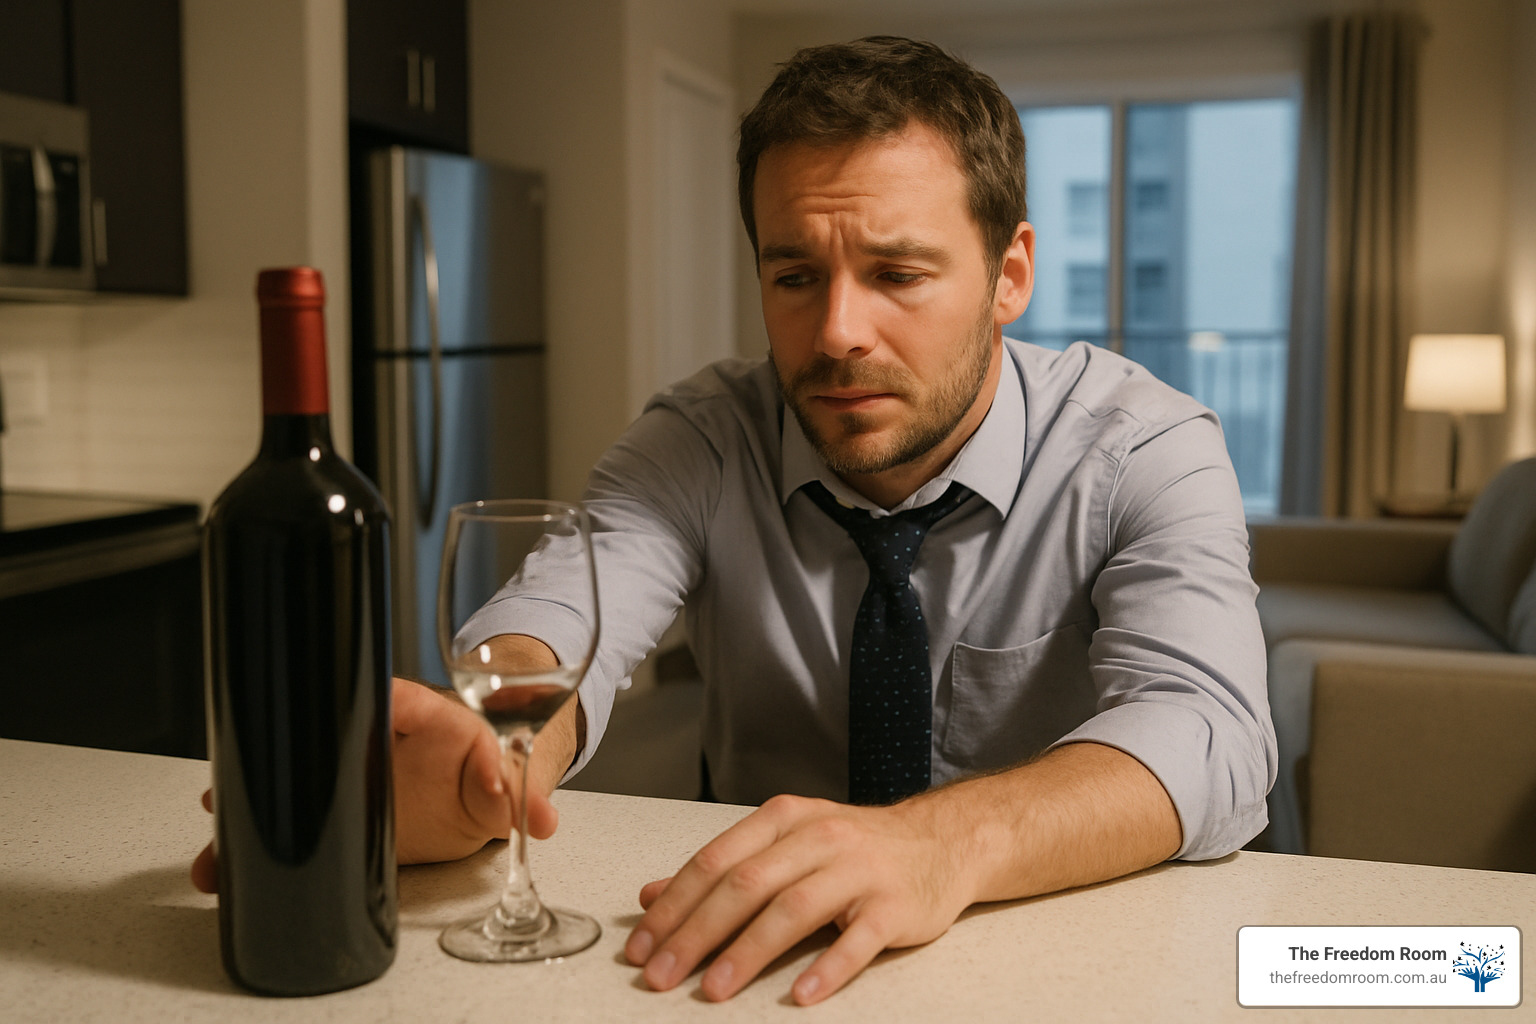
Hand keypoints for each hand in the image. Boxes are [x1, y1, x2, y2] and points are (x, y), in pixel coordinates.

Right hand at [191, 676, 570, 892]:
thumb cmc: (493, 764)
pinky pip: (301, 831)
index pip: (385, 696)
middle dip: (274, 760)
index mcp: (416, 713)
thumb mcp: (512, 773)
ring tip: (214, 833)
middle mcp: (373, 740)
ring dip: (252, 812)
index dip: (357, 704)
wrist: (485, 786)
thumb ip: (519, 791)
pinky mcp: (344, 820)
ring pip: (298, 786)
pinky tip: (227, 870)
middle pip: (316, 738)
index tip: (332, 724)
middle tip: (228, 788)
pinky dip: (264, 851)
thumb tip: (540, 818)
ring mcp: (352, 780)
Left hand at [623, 793, 972, 1004]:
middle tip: (660, 975)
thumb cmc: (855, 848)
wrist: (941, 842)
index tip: (640, 946)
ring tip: (713, 990)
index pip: (715, 861)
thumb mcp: (786, 845)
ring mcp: (858, 870)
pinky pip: (857, 940)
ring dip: (747, 952)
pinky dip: (827, 968)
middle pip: (745, 885)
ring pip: (792, 909)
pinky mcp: (893, 905)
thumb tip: (652, 895)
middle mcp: (818, 838)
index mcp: (784, 820)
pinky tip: (800, 995)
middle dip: (695, 933)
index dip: (673, 906)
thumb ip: (723, 869)